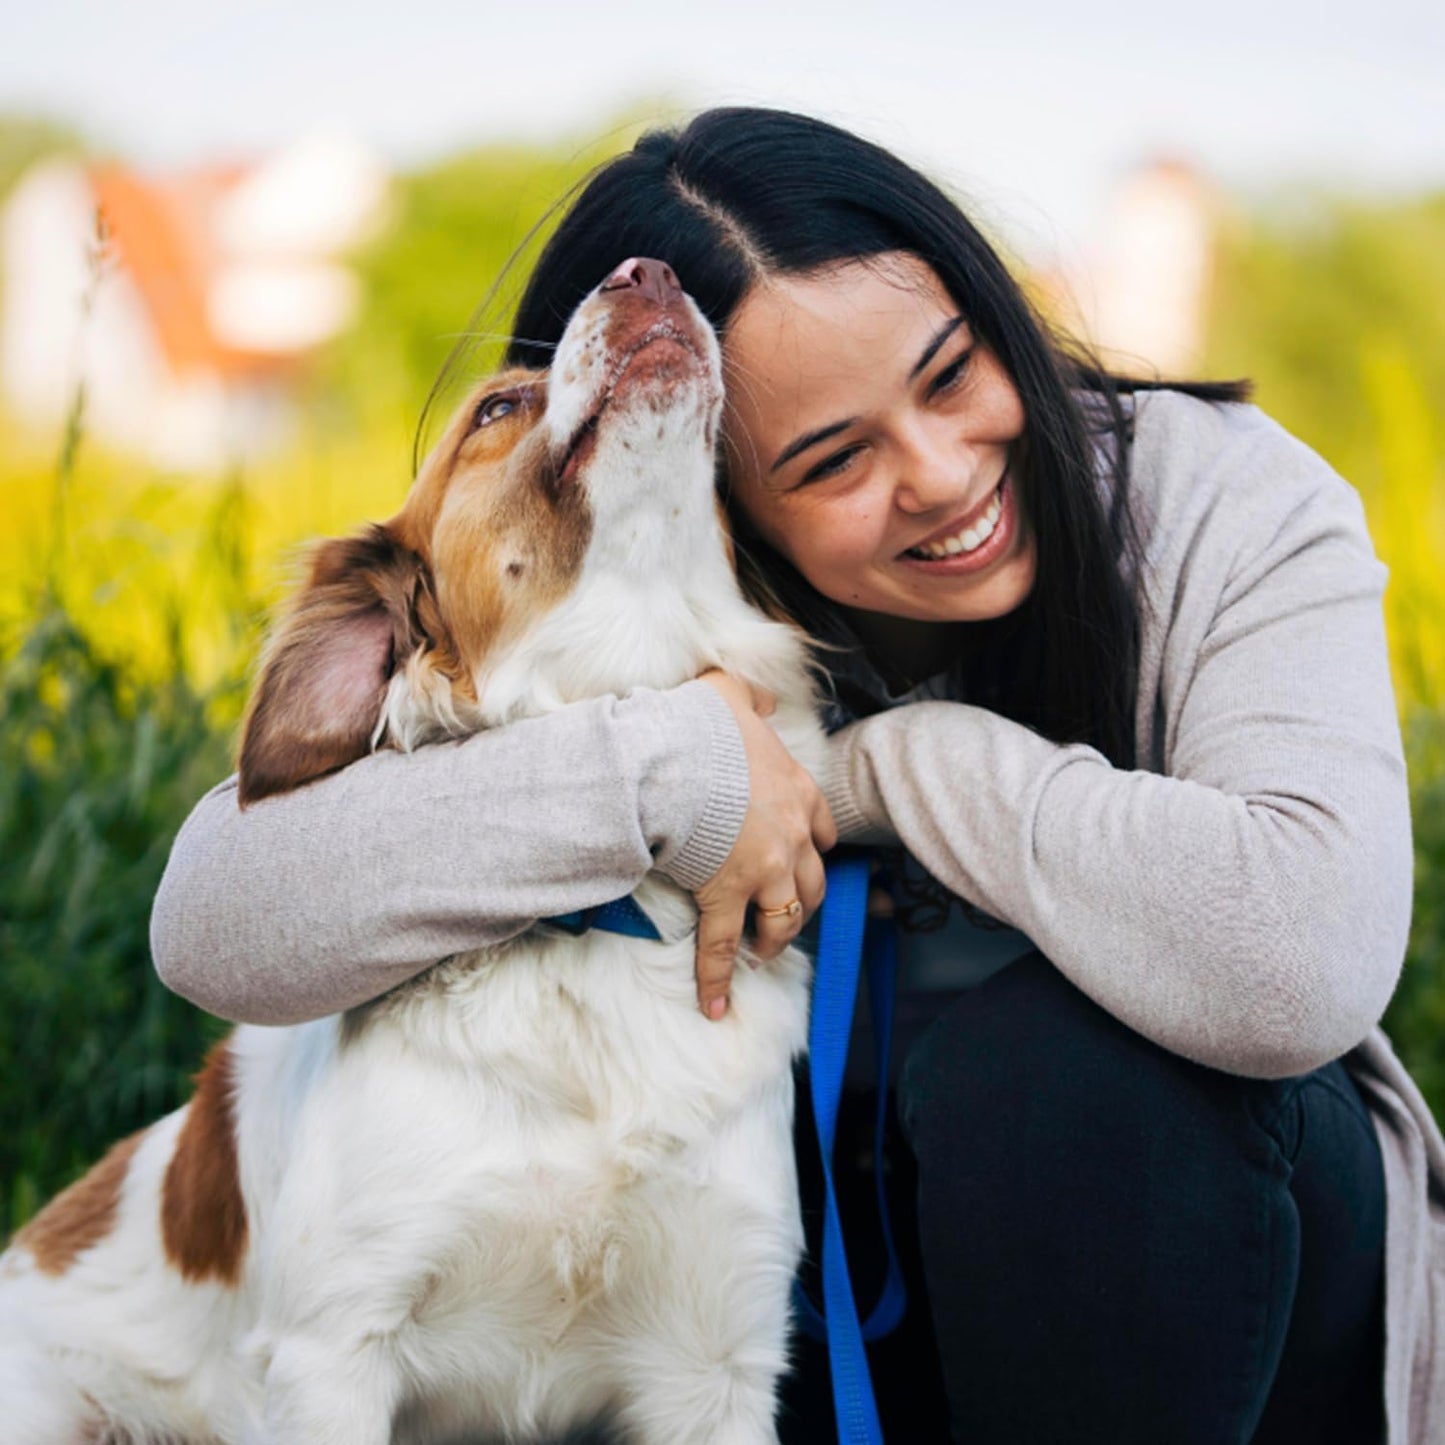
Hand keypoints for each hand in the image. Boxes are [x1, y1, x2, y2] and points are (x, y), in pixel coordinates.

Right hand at [692, 670, 835, 1018]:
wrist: (675, 757)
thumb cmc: (700, 726)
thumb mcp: (732, 694)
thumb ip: (752, 696)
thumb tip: (761, 697)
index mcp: (798, 793)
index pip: (824, 831)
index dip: (815, 849)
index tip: (806, 859)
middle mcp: (792, 838)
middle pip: (812, 884)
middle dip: (801, 903)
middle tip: (785, 915)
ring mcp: (762, 871)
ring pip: (783, 920)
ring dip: (774, 940)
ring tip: (761, 955)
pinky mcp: (725, 896)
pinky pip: (723, 947)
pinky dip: (718, 979)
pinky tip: (716, 1005)